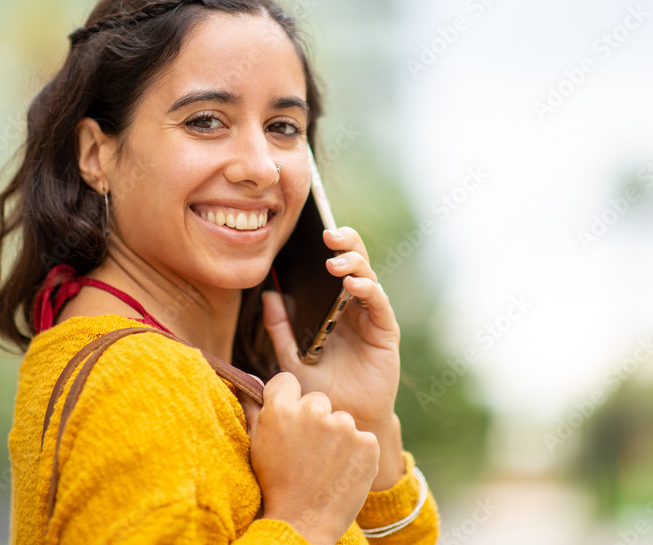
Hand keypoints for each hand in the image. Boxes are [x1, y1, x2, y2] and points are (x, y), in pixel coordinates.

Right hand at [238, 372, 379, 544]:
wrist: (304, 521)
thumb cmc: (275, 483)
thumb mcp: (257, 444)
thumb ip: (253, 408)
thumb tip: (250, 380)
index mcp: (282, 408)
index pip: (287, 382)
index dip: (287, 400)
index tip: (289, 421)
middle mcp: (313, 411)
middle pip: (317, 400)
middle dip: (315, 418)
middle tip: (308, 450)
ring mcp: (343, 426)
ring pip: (341, 419)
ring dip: (337, 436)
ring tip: (325, 464)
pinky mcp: (367, 443)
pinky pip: (363, 438)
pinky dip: (357, 452)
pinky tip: (343, 470)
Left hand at [262, 226, 403, 487]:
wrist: (342, 422)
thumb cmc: (318, 392)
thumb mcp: (291, 358)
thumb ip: (280, 328)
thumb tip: (267, 294)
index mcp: (330, 306)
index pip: (331, 266)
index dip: (326, 246)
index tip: (309, 230)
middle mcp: (352, 307)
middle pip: (353, 262)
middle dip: (344, 244)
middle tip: (327, 235)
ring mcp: (370, 317)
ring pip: (367, 277)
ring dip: (353, 264)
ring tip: (334, 263)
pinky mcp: (385, 332)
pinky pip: (378, 304)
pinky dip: (367, 290)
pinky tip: (352, 285)